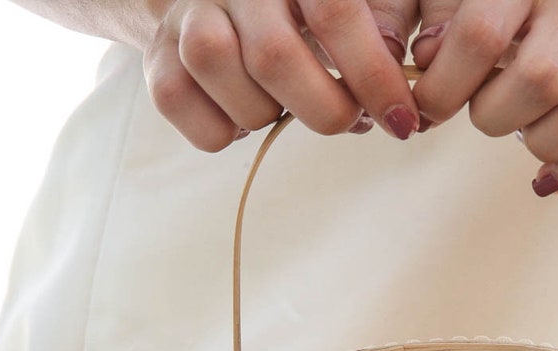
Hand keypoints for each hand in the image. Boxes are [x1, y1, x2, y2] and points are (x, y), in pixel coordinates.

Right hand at [142, 0, 420, 150]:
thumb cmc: (300, 15)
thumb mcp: (346, 12)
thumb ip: (374, 38)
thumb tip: (398, 103)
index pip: (335, 12)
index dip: (374, 76)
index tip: (401, 121)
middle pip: (274, 55)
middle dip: (324, 109)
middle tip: (348, 121)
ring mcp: (187, 14)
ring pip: (219, 69)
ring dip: (263, 114)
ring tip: (280, 108)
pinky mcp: (156, 56)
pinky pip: (181, 105)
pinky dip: (219, 129)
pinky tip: (240, 115)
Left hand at [411, 0, 557, 192]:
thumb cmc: (544, 5)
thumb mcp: (494, 0)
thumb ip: (453, 26)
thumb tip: (424, 61)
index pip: (480, 35)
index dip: (444, 87)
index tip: (429, 111)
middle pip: (538, 79)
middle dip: (497, 117)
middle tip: (491, 115)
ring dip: (544, 142)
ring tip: (529, 136)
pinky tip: (550, 177)